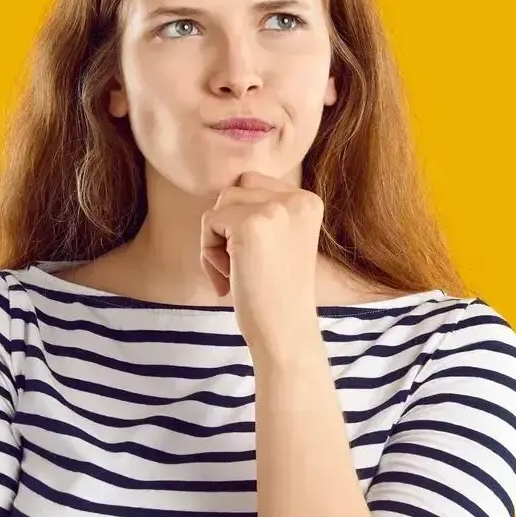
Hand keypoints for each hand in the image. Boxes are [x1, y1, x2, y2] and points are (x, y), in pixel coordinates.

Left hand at [199, 170, 323, 358]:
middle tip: (242, 268)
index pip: (252, 184)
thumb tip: (225, 185)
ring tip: (235, 272)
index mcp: (308, 200)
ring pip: (220, 205)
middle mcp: (296, 199)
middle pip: (234, 191)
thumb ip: (263, 210)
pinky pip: (208, 222)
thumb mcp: (281, 239)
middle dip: (227, 229)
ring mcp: (274, 210)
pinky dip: (208, 253)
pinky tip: (230, 279)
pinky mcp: (250, 225)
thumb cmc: (275, 293)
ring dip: (216, 241)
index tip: (257, 257)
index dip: (242, 221)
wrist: (285, 332)